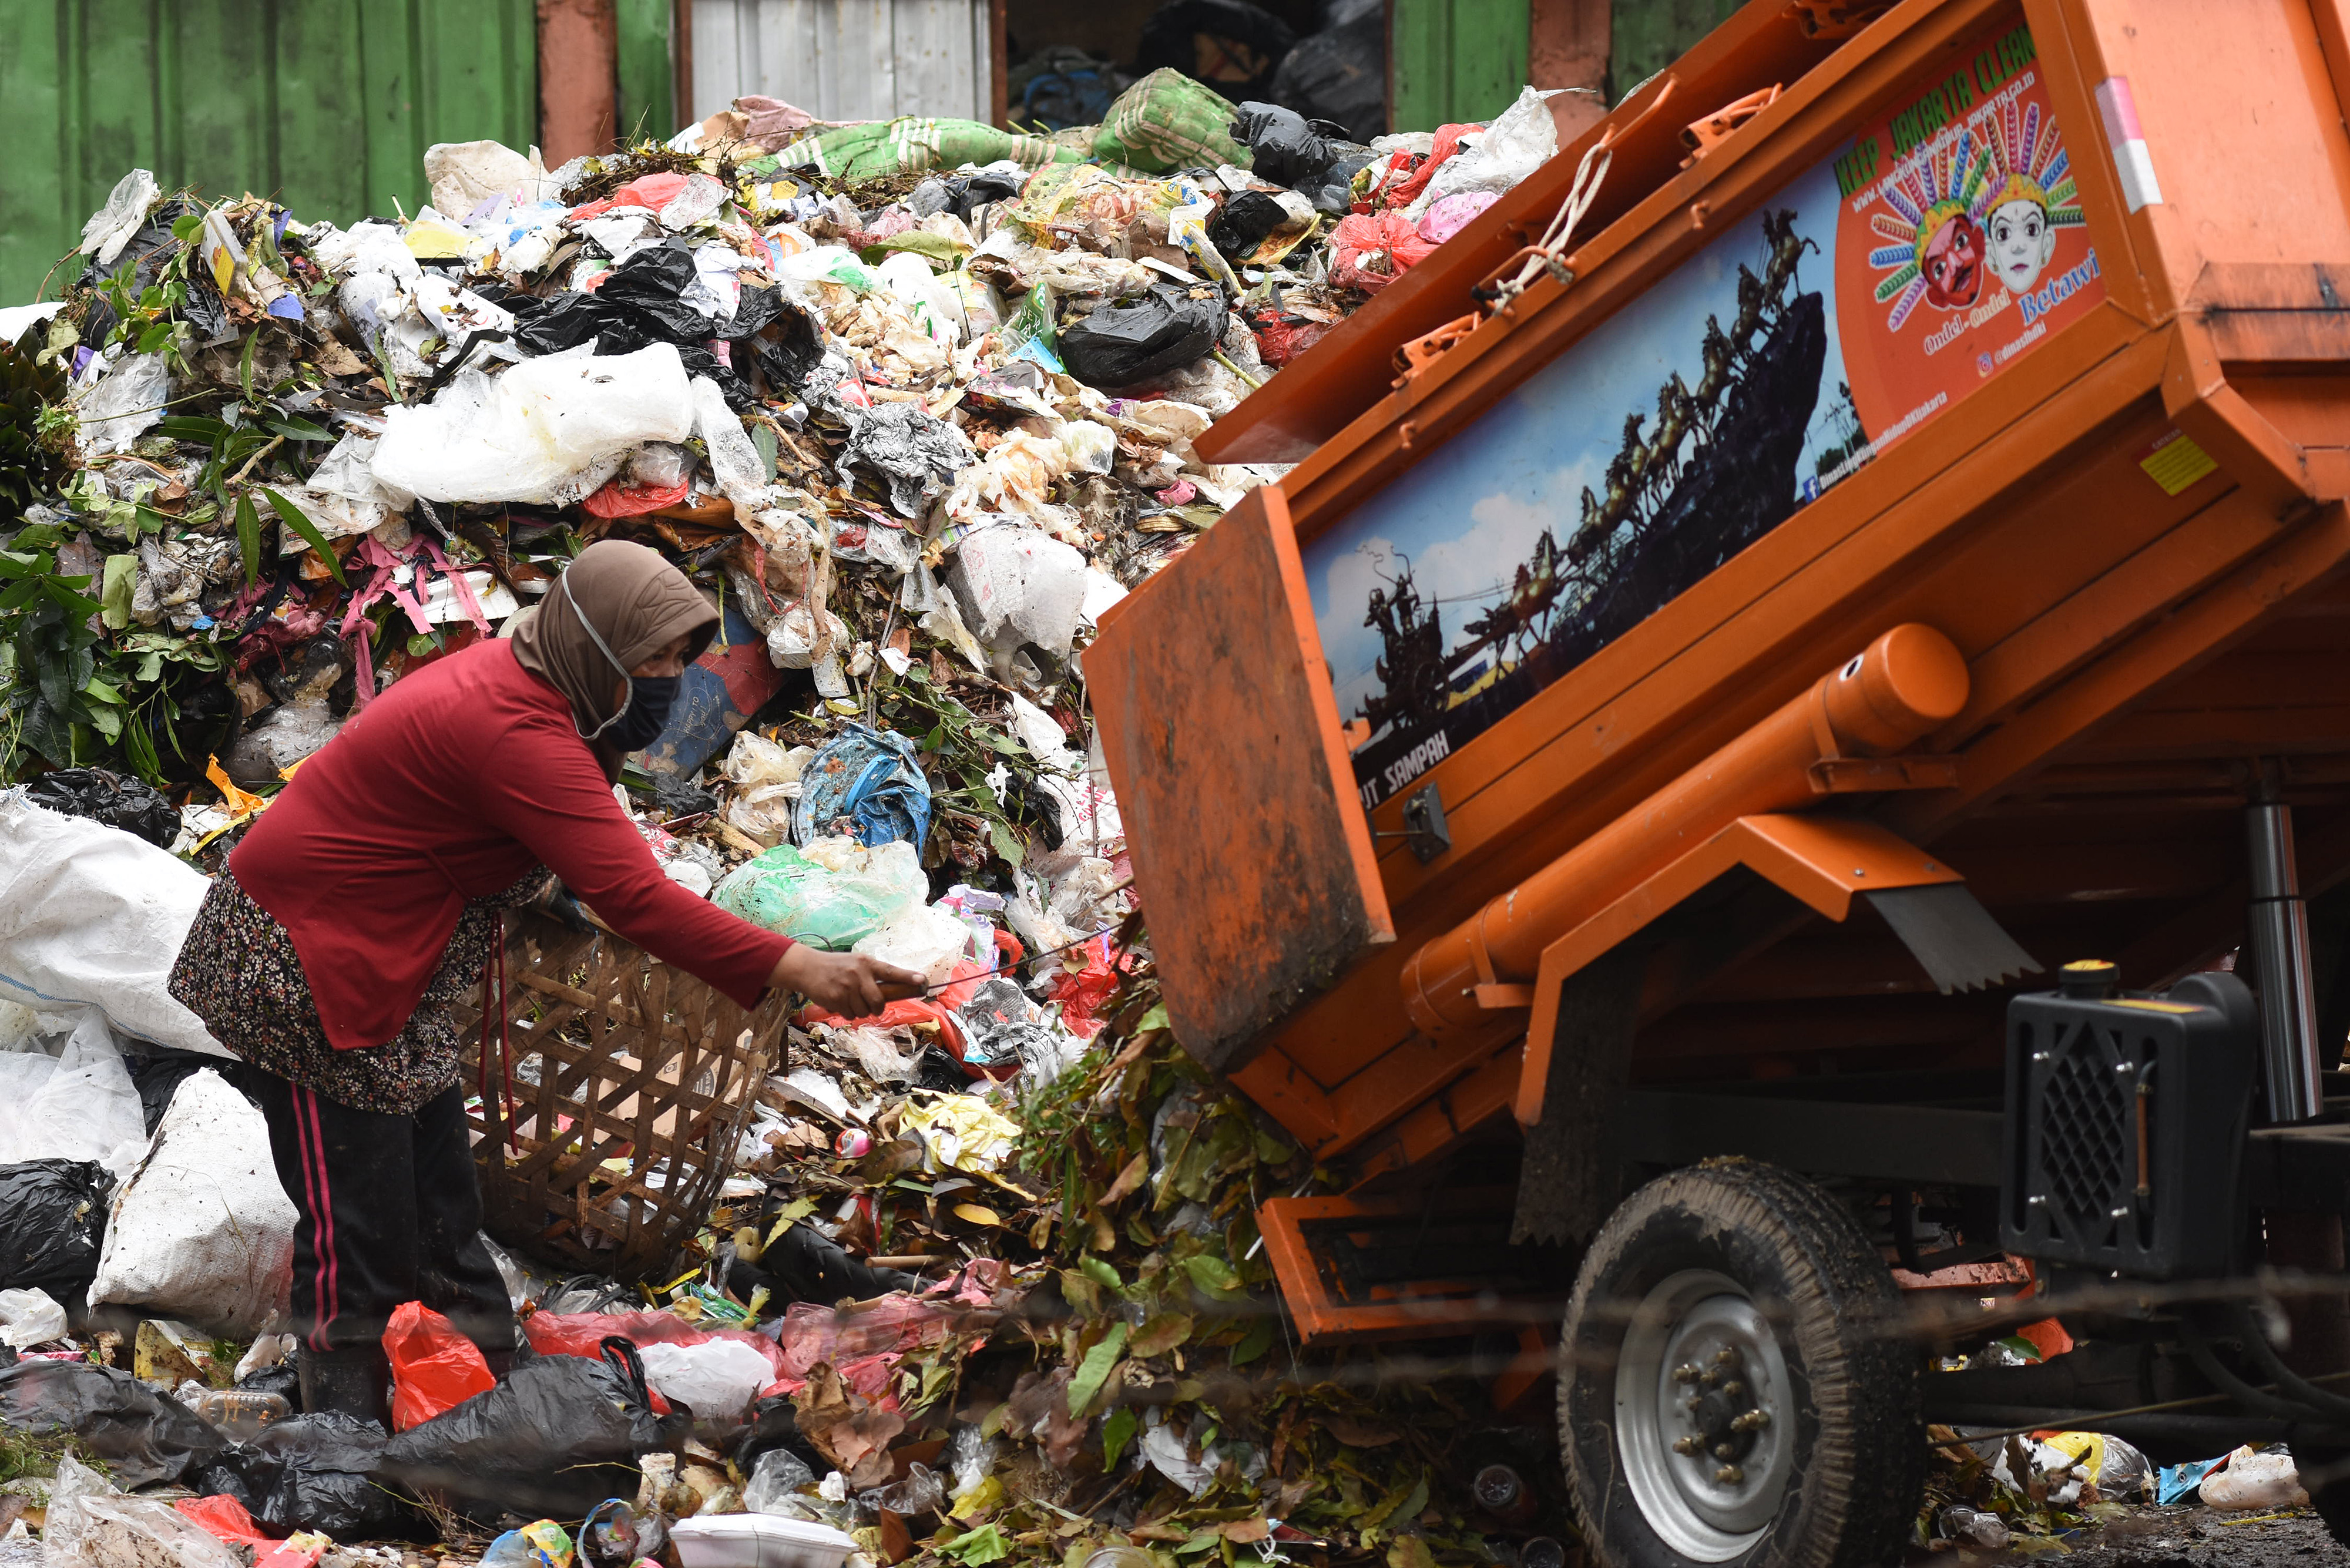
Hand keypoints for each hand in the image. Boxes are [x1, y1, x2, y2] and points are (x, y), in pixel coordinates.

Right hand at [769, 945, 926, 1016]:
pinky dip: (846, 1012)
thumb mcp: (856, 963)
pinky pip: (849, 1015)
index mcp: (867, 963)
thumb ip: (872, 974)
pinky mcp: (836, 999)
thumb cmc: (836, 966)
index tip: (922, 981)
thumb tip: (891, 991)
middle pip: (879, 1001)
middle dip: (877, 1008)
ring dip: (859, 1011)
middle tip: (871, 1005)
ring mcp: (847, 987)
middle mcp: (858, 974)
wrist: (807, 968)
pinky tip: (839, 1001)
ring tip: (849, 999)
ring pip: (864, 1012)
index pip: (891, 971)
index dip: (907, 977)